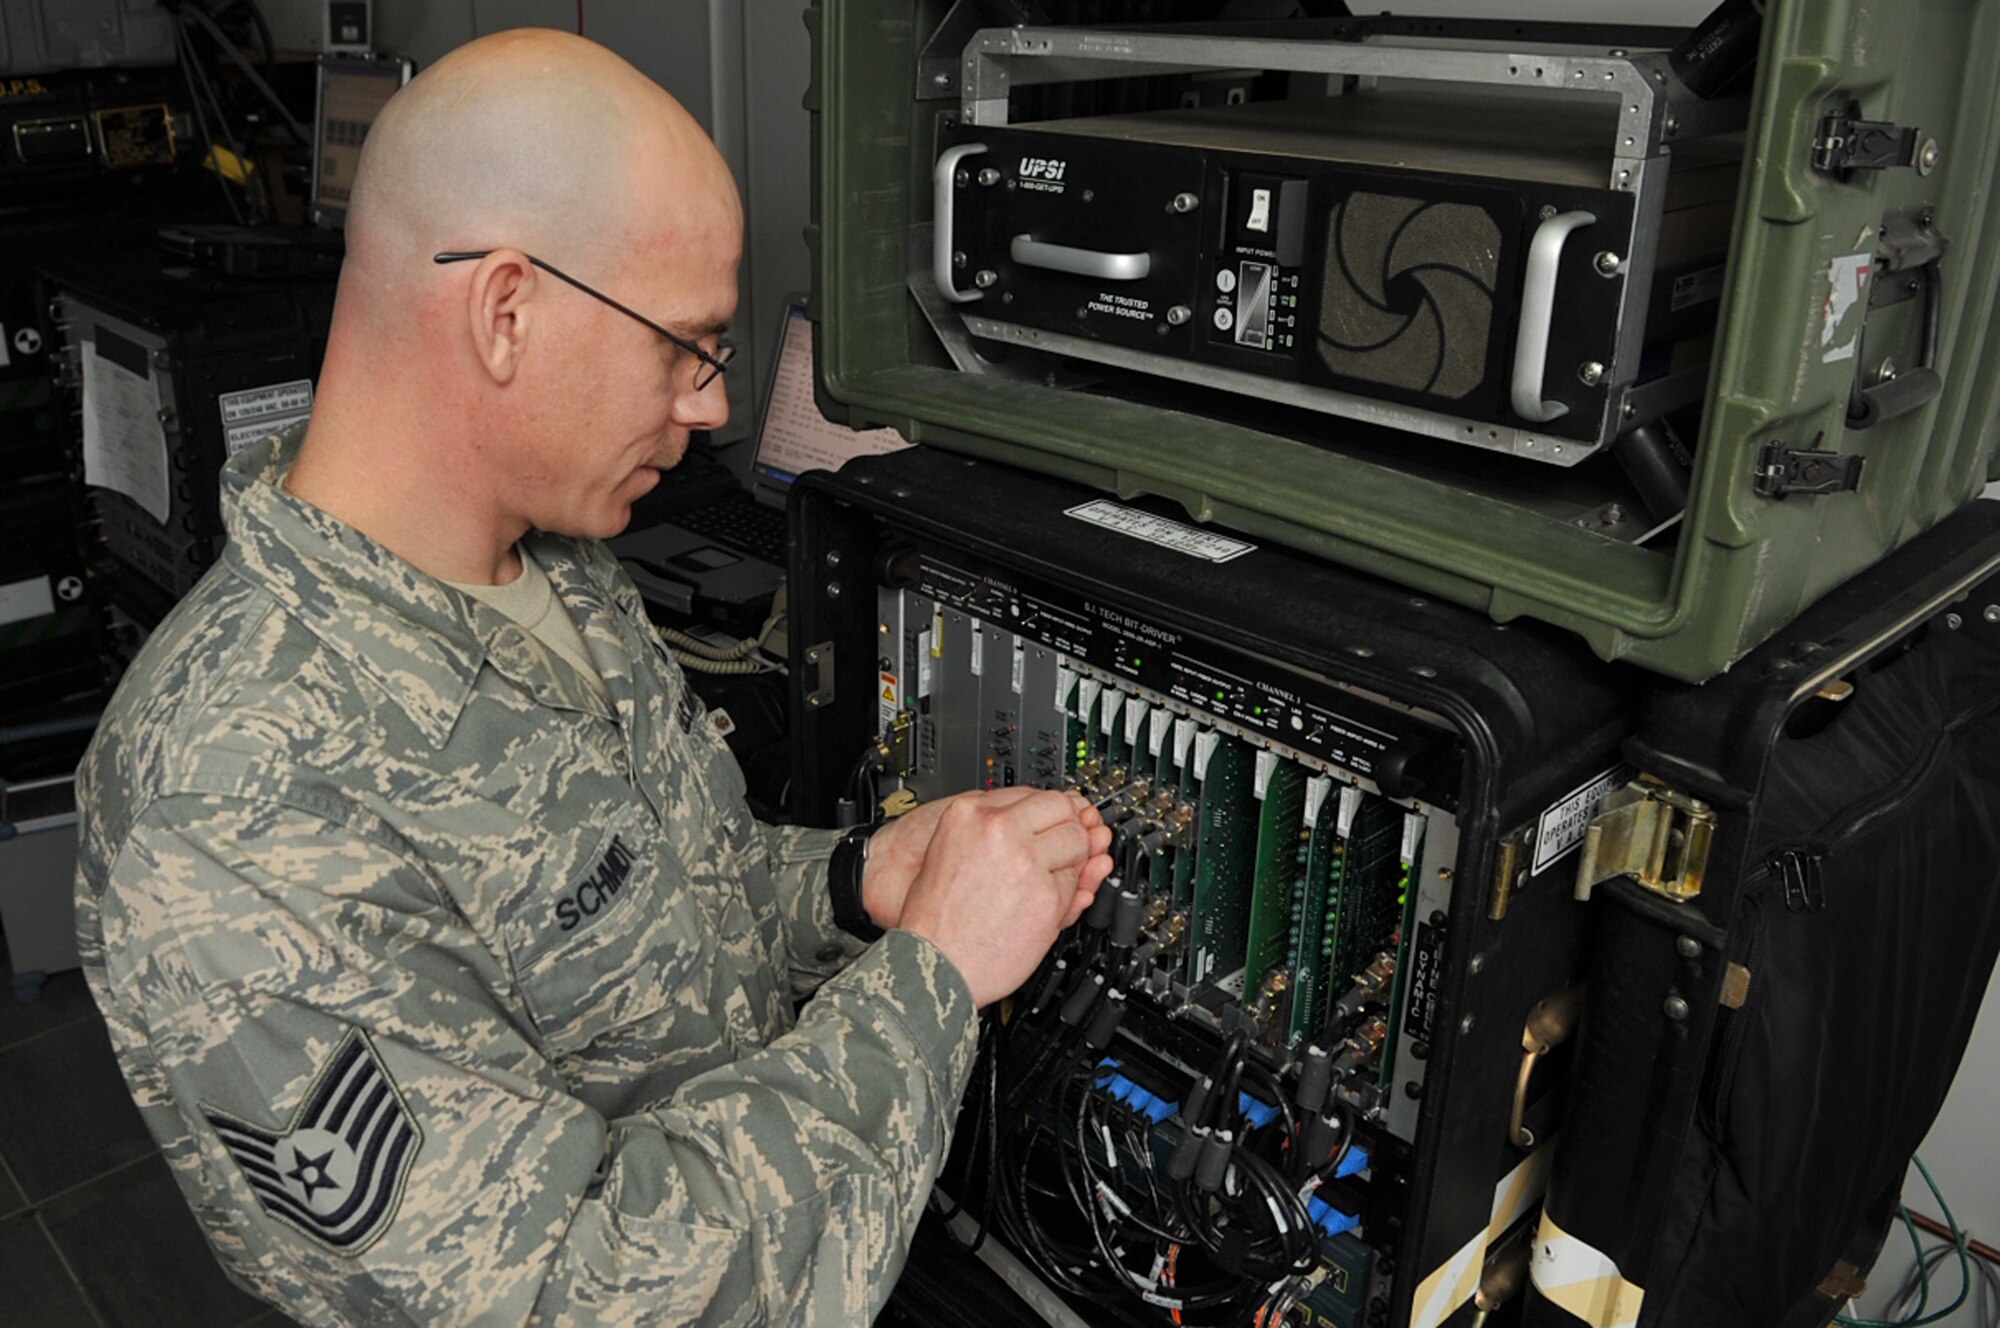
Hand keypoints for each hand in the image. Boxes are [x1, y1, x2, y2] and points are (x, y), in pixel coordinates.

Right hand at [895, 790, 1114, 1005]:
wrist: (932, 963)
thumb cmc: (935, 917)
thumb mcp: (950, 851)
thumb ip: (994, 829)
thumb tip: (1043, 816)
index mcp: (969, 812)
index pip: (1033, 793)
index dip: (1046, 814)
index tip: (1051, 824)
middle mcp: (998, 829)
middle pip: (1062, 808)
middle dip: (1066, 829)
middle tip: (1053, 853)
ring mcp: (1026, 861)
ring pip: (1078, 842)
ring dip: (1070, 861)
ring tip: (1040, 883)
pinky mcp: (1047, 896)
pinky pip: (1077, 883)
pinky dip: (1068, 895)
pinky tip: (1037, 907)